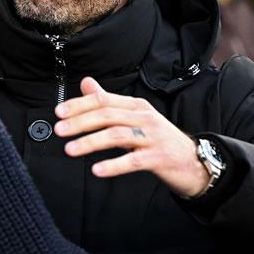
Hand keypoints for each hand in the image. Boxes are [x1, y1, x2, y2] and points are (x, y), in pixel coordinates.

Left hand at [54, 77, 209, 197]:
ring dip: (91, 142)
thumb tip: (86, 84)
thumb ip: (109, 102)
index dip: (79, 105)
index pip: (104, 100)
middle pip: (108, 115)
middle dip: (80, 122)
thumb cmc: (158, 139)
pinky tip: (97, 170)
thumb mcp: (135, 116)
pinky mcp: (159, 157)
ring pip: (117, 135)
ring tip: (70, 150)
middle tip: (59, 130)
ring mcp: (153, 137)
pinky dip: (114, 165)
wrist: (195, 161)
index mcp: (136, 106)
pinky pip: (133, 160)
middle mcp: (145, 117)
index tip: (59, 113)